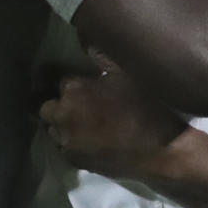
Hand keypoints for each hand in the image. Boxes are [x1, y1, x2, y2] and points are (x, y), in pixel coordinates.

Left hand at [39, 56, 187, 180]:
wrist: (160, 152)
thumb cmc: (146, 108)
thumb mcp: (128, 74)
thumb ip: (103, 58)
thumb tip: (87, 45)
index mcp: (73, 90)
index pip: (61, 81)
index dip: (75, 83)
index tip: (86, 86)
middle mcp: (63, 116)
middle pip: (47, 108)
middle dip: (60, 104)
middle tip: (79, 105)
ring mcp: (67, 142)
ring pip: (54, 130)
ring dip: (63, 125)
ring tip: (83, 124)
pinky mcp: (75, 162)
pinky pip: (65, 149)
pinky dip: (72, 143)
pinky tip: (89, 141)